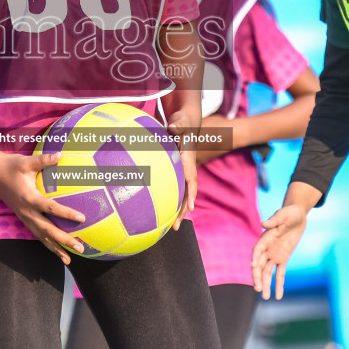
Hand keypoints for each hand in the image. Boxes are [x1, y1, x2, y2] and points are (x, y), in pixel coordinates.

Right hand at [0, 151, 85, 263]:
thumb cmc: (12, 166)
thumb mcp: (27, 161)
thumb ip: (44, 160)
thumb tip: (60, 154)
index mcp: (29, 198)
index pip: (50, 208)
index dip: (66, 213)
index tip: (82, 218)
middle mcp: (26, 212)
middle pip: (47, 230)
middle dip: (63, 240)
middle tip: (79, 247)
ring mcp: (24, 218)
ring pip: (41, 237)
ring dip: (55, 249)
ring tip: (69, 260)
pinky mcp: (24, 219)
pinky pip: (37, 234)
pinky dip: (48, 244)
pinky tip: (58, 252)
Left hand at [167, 105, 198, 229]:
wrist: (184, 122)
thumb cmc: (182, 122)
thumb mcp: (181, 121)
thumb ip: (178, 125)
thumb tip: (173, 128)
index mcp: (188, 160)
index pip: (191, 179)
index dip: (190, 194)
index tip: (189, 208)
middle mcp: (186, 169)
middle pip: (186, 193)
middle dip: (182, 211)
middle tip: (175, 227)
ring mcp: (180, 172)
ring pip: (179, 193)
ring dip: (175, 210)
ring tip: (169, 227)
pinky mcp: (174, 172)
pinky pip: (171, 188)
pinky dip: (167, 200)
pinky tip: (157, 211)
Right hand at [253, 203, 309, 300]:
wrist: (297, 215)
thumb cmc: (289, 213)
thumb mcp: (283, 214)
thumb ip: (274, 220)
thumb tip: (264, 224)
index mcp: (265, 238)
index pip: (257, 250)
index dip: (255, 258)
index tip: (254, 266)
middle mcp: (267, 249)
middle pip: (260, 265)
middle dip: (258, 277)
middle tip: (258, 289)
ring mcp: (274, 255)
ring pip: (268, 272)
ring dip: (266, 284)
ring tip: (266, 297)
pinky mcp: (283, 259)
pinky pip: (280, 273)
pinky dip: (279, 284)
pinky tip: (279, 296)